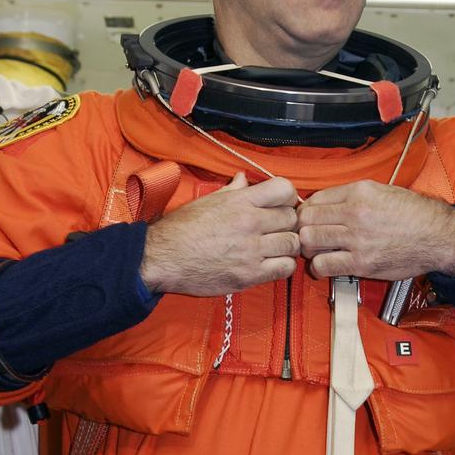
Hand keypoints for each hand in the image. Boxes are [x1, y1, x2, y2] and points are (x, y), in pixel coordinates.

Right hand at [139, 172, 298, 295]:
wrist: (162, 258)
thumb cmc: (181, 229)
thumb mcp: (206, 201)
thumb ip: (232, 191)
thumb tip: (243, 179)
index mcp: (240, 202)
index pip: (285, 189)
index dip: (287, 197)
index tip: (280, 205)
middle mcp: (249, 223)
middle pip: (292, 218)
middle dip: (287, 223)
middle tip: (276, 230)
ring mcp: (251, 250)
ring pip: (293, 243)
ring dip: (287, 245)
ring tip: (274, 248)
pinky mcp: (250, 275)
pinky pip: (286, 268)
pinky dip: (283, 265)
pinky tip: (271, 263)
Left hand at [296, 181, 454, 279]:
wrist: (438, 236)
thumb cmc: (413, 214)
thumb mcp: (382, 191)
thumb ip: (352, 195)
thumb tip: (324, 204)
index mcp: (359, 192)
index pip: (314, 199)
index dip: (307, 210)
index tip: (310, 219)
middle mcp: (355, 213)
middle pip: (306, 220)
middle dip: (303, 229)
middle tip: (310, 235)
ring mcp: (357, 239)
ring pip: (309, 241)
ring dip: (309, 247)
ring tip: (318, 250)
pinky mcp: (361, 263)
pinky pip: (323, 265)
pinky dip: (319, 267)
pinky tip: (327, 265)